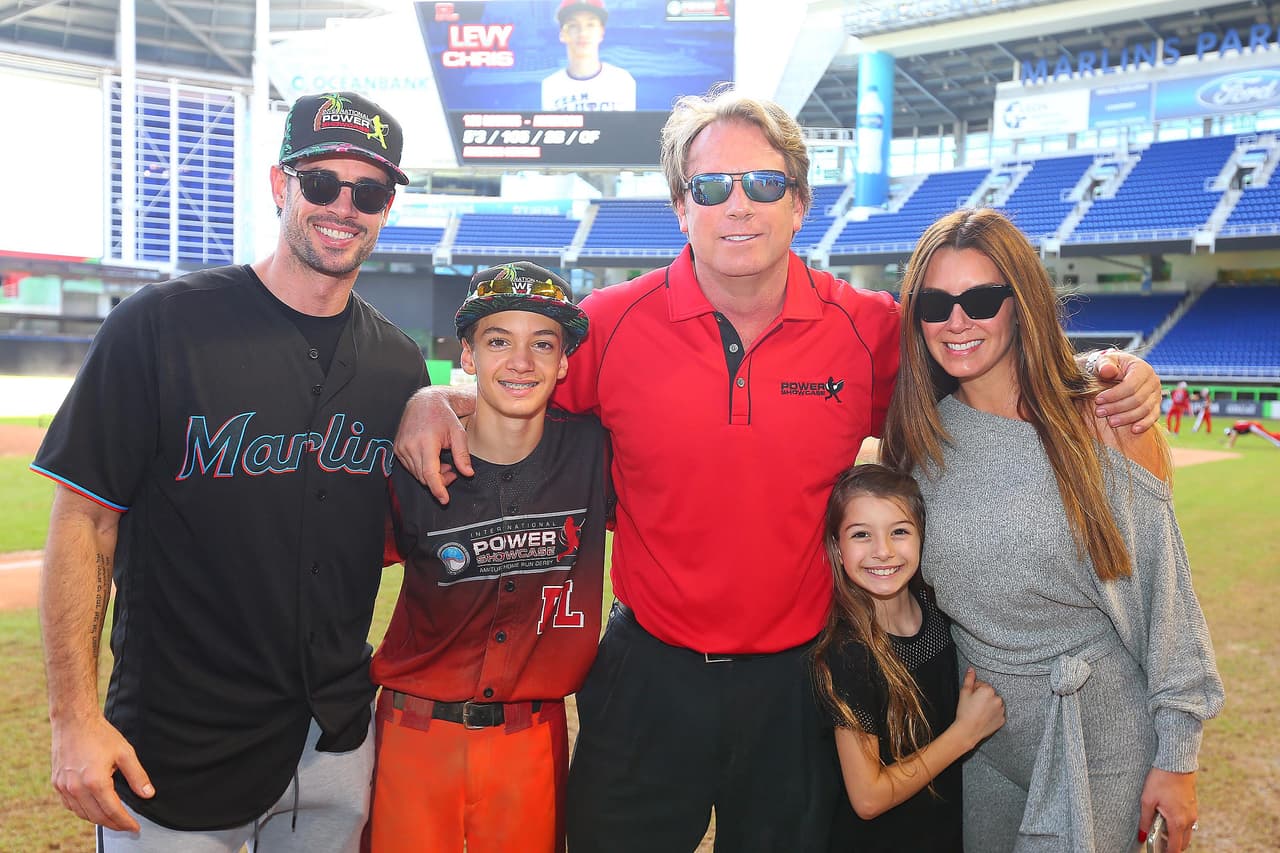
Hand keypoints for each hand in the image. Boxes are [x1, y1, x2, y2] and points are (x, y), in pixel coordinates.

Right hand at [51, 714, 153, 831]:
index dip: (125, 822)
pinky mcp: (57, 784)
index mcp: (95, 781)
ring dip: (98, 820)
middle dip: (114, 824)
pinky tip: (93, 809)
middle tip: (126, 826)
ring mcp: (64, 788)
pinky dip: (83, 812)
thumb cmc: (100, 735)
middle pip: (97, 817)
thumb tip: (148, 794)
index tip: (135, 828)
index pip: (113, 811)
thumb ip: (137, 776)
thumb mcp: (125, 752)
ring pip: (83, 814)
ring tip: (113, 819)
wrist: (73, 722)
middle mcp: (77, 788)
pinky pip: (71, 806)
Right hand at [393, 387, 471, 504]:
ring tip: (444, 463)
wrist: (424, 402)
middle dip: (440, 480)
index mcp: (426, 442)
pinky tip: (433, 459)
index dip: (438, 489)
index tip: (444, 500)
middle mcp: (410, 446)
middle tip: (453, 472)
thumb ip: (462, 455)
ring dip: (431, 475)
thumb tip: (468, 474)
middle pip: (424, 476)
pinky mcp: (397, 449)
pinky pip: (411, 467)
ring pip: (417, 474)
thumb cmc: (443, 416)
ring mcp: (401, 448)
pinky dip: (423, 469)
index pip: (430, 473)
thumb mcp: (458, 433)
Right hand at [953, 667, 1004, 747]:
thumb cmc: (965, 712)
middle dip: (983, 697)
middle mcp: (998, 699)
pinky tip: (984, 717)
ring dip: (989, 705)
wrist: (968, 730)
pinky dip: (992, 714)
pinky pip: (998, 713)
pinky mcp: (1002, 720)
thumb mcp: (964, 693)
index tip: (971, 698)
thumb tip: (971, 670)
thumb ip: (969, 679)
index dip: (974, 690)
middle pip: (990, 694)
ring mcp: (1001, 710)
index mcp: (988, 690)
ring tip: (979, 711)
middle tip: (974, 705)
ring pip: (994, 703)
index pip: (982, 685)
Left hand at [1092, 351, 1160, 433]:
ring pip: (1144, 409)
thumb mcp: (1105, 361)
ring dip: (1127, 418)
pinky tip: (1133, 430)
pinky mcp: (1156, 405)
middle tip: (1099, 412)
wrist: (1117, 371)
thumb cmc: (1109, 366)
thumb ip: (1104, 364)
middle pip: (1137, 399)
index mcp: (1142, 368)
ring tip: (1110, 422)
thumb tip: (1107, 371)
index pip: (1130, 385)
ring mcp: (1156, 394)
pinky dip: (1144, 424)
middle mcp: (1153, 381)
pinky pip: (1153, 416)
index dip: (1114, 395)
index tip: (1098, 400)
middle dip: (1117, 407)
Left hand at [1138, 768, 1197, 851]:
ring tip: (1160, 829)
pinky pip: (1189, 823)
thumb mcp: (1147, 800)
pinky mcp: (1193, 806)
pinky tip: (1168, 817)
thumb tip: (1141, 836)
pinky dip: (1180, 826)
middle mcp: (1189, 820)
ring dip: (1176, 836)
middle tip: (1158, 843)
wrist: (1176, 764)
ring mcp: (1193, 814)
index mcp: (1177, 822)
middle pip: (1183, 843)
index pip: (1175, 847)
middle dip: (1172, 846)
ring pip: (1187, 833)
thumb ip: (1144, 820)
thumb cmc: (1160, 780)